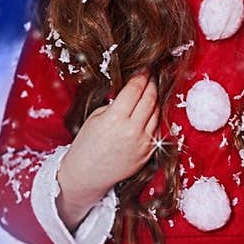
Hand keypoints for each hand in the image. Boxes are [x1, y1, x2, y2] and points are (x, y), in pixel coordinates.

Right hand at [57, 71, 159, 217]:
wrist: (86, 175)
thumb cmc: (87, 144)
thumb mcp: (96, 117)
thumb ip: (116, 103)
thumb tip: (132, 90)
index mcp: (115, 119)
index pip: (135, 89)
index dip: (141, 75)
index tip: (145, 67)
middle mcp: (132, 131)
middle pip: (150, 98)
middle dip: (152, 83)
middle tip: (152, 74)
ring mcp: (143, 143)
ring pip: (157, 113)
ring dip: (156, 98)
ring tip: (153, 88)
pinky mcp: (148, 153)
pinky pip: (156, 128)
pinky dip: (155, 116)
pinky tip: (151, 109)